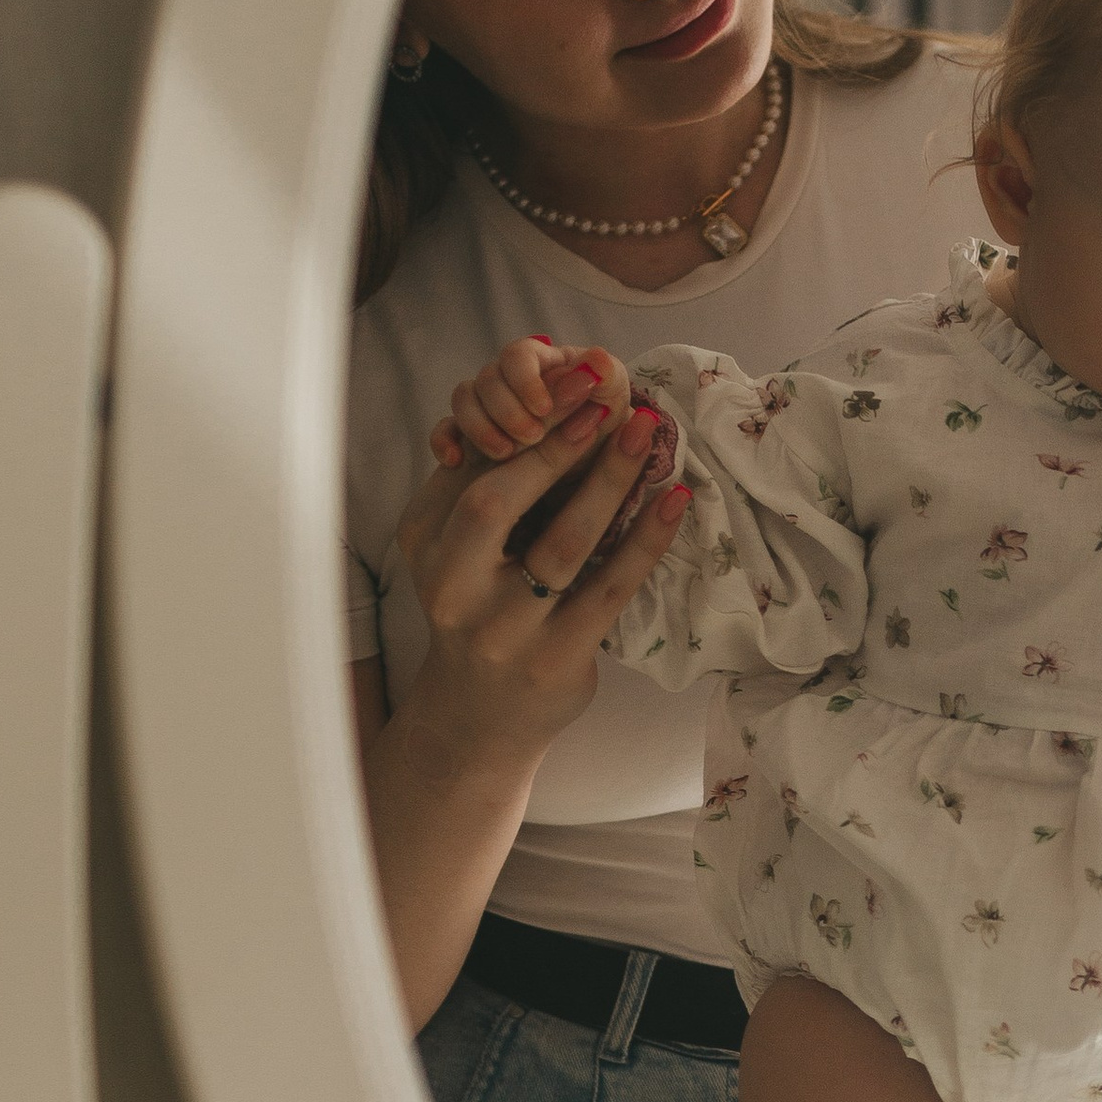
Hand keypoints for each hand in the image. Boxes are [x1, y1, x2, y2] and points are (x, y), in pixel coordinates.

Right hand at [390, 387, 688, 783]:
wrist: (478, 715)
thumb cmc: (478, 608)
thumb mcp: (457, 547)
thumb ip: (478, 481)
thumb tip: (533, 399)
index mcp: (429, 546)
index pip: (475, 472)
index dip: (526, 428)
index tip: (573, 387)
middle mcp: (454, 588)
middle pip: (500, 502)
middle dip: (558, 448)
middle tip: (610, 402)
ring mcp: (504, 630)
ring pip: (563, 544)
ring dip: (610, 483)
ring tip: (649, 438)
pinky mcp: (555, 660)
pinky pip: (608, 589)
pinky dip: (645, 541)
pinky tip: (672, 502)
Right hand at [437, 338, 629, 467]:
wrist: (590, 467)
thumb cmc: (603, 425)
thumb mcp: (613, 402)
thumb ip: (608, 378)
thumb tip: (596, 359)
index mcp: (541, 363)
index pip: (517, 354)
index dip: (524, 379)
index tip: (543, 409)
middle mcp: (509, 380)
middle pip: (486, 378)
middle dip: (505, 409)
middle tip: (531, 438)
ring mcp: (487, 407)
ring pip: (463, 400)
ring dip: (478, 426)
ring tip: (504, 455)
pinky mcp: (470, 436)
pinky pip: (444, 430)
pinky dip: (444, 441)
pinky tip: (456, 461)